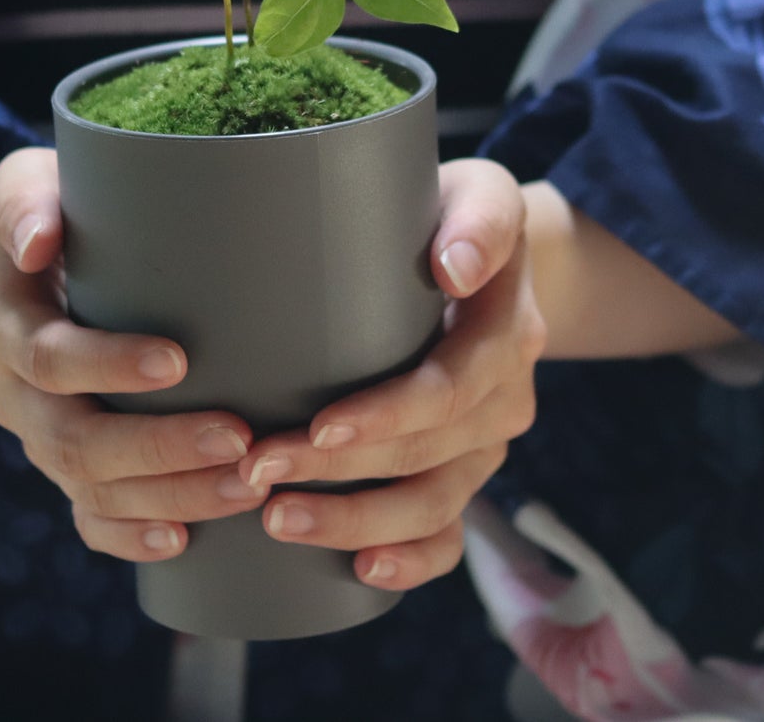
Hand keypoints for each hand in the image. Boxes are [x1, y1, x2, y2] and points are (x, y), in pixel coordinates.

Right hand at [0, 147, 270, 561]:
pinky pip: (86, 516)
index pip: (50, 358)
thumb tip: (39, 241)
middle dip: (157, 447)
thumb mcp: (27, 184)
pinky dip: (129, 535)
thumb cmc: (53, 209)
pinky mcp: (64, 464)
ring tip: (244, 487)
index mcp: (7, 323)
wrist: (29, 258)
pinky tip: (182, 540)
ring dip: (168, 495)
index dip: (109, 366)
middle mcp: (14, 390)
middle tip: (238, 440)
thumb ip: (27, 203)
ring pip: (88, 487)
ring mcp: (39, 434)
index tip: (179, 362)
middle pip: (74, 439)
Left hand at [236, 158, 544, 591]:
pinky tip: (362, 569)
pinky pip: (451, 531)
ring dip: (356, 522)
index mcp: (506, 331)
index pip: (449, 388)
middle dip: (339, 473)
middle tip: (256, 472)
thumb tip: (454, 265)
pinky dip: (411, 559)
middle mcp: (504, 396)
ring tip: (277, 521)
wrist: (491, 252)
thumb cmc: (462, 215)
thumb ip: (481, 220)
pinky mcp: (465, 466)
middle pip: (426, 455)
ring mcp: (486, 440)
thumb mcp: (484, 194)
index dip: (386, 417)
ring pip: (434, 504)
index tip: (316, 426)